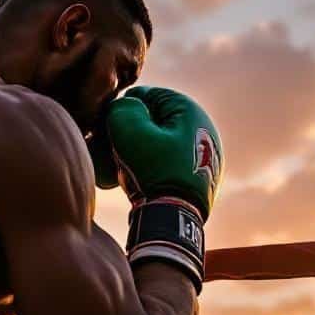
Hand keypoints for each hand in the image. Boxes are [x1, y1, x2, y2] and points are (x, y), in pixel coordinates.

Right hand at [103, 86, 223, 288]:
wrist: (176, 218)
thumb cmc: (154, 171)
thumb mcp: (129, 131)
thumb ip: (122, 108)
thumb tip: (125, 107)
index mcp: (191, 111)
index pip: (147, 96)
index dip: (123, 110)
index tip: (109, 129)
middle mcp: (203, 129)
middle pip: (155, 121)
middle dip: (132, 133)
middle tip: (114, 149)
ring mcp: (205, 154)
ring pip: (160, 142)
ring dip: (139, 150)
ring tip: (123, 167)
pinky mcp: (200, 176)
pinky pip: (169, 162)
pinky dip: (152, 166)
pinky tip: (137, 179)